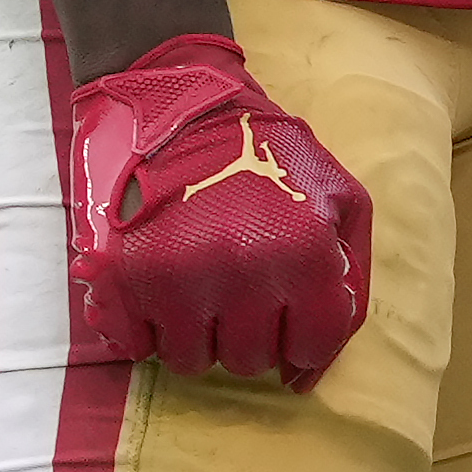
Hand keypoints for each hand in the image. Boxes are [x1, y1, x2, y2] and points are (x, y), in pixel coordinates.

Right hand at [69, 33, 371, 392]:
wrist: (180, 96)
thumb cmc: (268, 152)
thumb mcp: (340, 196)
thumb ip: (349, 283)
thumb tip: (309, 375)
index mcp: (304, 252)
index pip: (310, 347)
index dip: (299, 332)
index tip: (283, 307)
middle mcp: (241, 270)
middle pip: (247, 362)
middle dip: (248, 330)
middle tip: (237, 283)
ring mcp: (176, 276)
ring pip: (190, 362)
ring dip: (197, 332)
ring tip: (199, 280)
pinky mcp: (121, 275)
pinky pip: (135, 348)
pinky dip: (146, 328)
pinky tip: (159, 285)